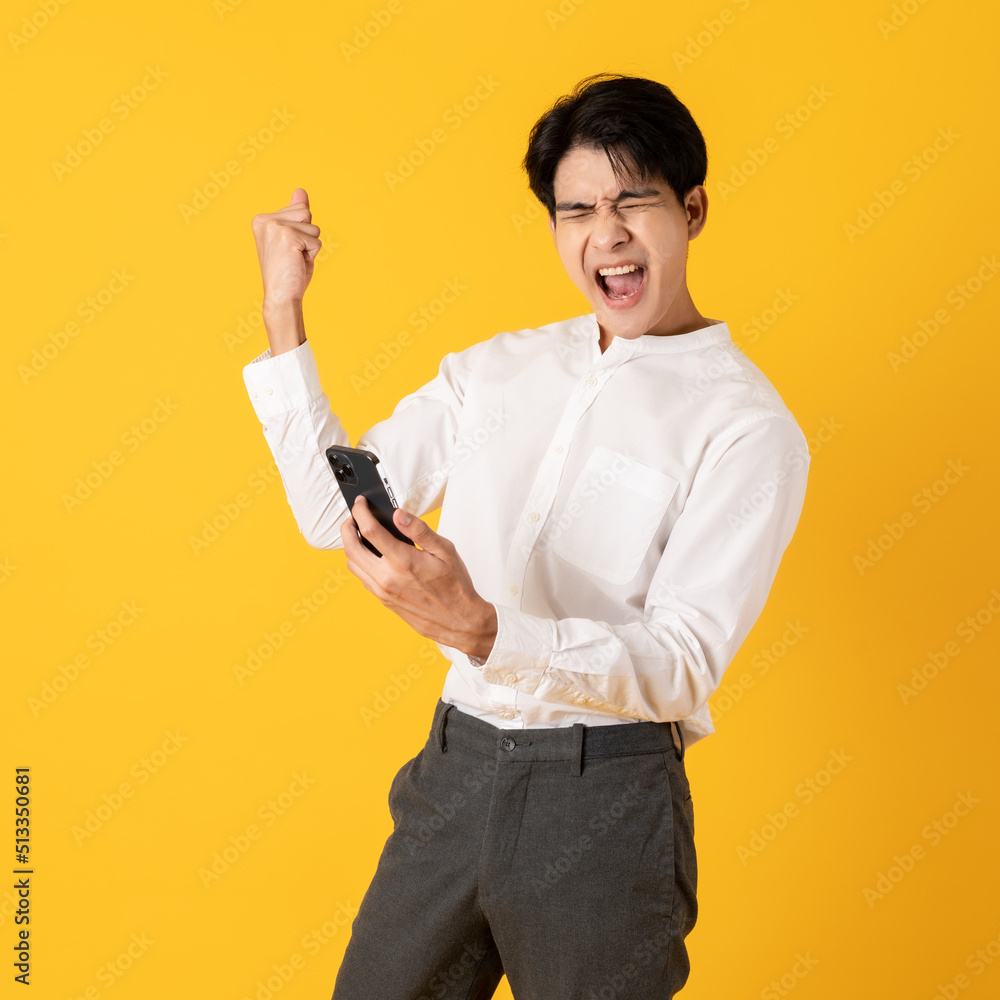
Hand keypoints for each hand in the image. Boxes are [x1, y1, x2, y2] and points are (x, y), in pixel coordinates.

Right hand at [250, 188, 321, 353]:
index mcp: (262, 219)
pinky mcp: (287, 236)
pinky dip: (312, 254)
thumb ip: (295, 215)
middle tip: (293, 256)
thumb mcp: (293, 239)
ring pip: (313, 227)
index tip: (288, 250)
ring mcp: (275, 226)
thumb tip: (301, 191)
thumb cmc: (288, 272)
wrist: (281, 297)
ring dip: (310, 246)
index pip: (300, 210)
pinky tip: (297, 263)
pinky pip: (316, 240)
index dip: (302, 233)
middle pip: (306, 213)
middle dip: (307, 236)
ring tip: (294, 260)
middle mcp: (266, 220)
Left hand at [340, 496, 497, 660]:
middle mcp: (388, 577)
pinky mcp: (383, 600)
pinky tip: (372, 555)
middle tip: (353, 517)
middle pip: (351, 548)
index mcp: (403, 561)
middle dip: (347, 527)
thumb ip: (419, 530)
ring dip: (351, 546)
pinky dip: (360, 562)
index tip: (361, 503)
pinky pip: (362, 578)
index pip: (370, 531)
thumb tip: (398, 514)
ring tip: (360, 534)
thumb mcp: (445, 550)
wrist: (459, 621)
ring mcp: (383, 591)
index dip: (361, 512)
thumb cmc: (455, 586)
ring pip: (352, 564)